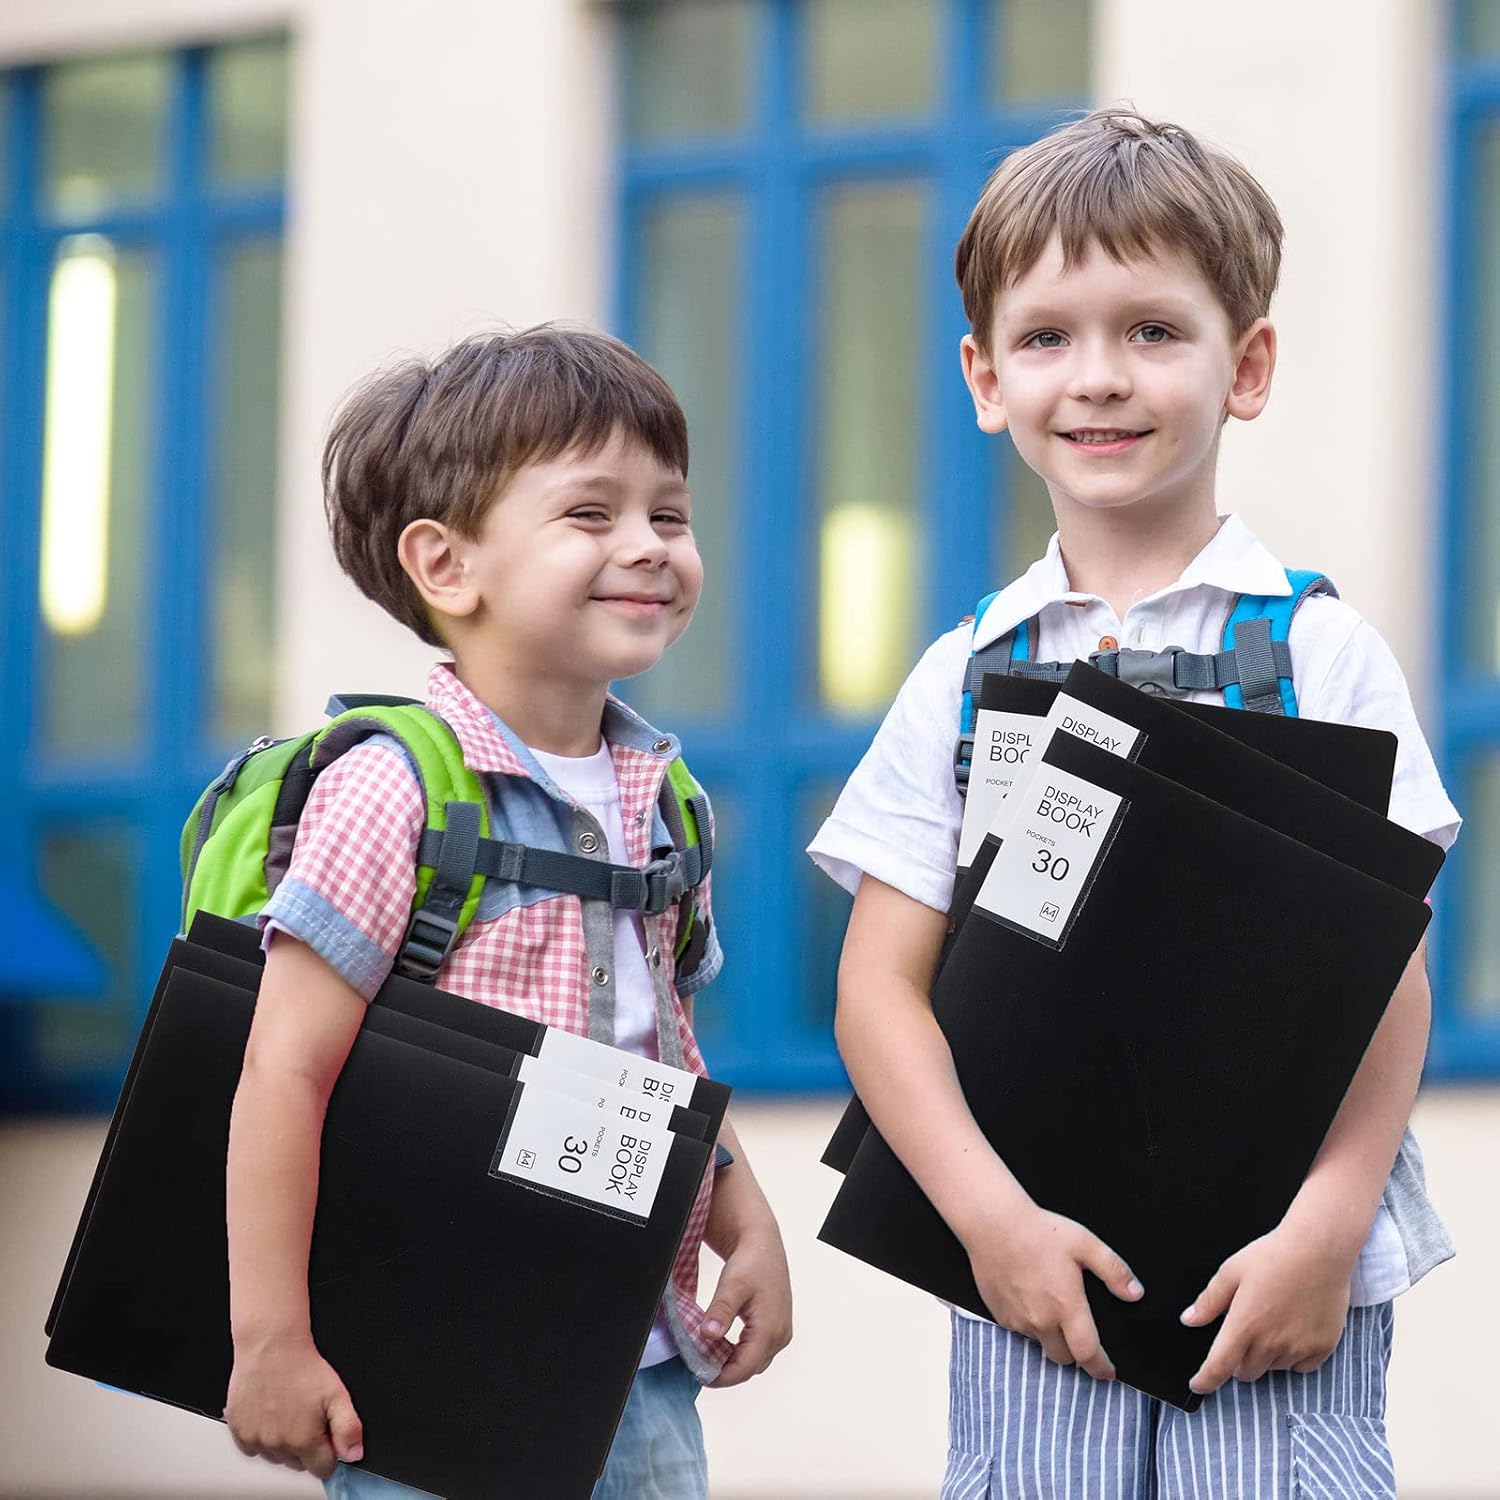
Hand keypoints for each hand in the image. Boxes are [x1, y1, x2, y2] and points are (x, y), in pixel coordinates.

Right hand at [225, 1333, 363, 1478]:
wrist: (271, 1346)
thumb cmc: (303, 1367)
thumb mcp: (338, 1394)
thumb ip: (349, 1429)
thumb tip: (353, 1455)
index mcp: (304, 1441)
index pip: (322, 1469)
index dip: (329, 1452)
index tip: (327, 1435)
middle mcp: (278, 1446)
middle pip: (298, 1464)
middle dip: (306, 1446)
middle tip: (307, 1416)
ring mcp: (256, 1440)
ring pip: (276, 1456)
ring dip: (283, 1442)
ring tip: (288, 1411)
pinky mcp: (239, 1432)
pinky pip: (252, 1448)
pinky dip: (261, 1437)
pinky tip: (269, 1414)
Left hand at [702, 1225, 792, 1388]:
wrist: (763, 1244)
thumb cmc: (752, 1261)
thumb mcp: (732, 1285)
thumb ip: (721, 1312)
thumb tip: (708, 1335)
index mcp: (770, 1329)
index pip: (744, 1368)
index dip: (720, 1378)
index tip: (698, 1375)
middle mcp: (780, 1336)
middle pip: (749, 1368)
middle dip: (724, 1372)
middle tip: (698, 1365)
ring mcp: (780, 1333)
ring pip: (754, 1362)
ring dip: (732, 1363)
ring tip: (707, 1355)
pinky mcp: (776, 1328)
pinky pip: (757, 1351)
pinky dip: (739, 1353)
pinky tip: (722, 1345)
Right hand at [963, 1203, 1143, 1379]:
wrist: (992, 1223)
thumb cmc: (1038, 1231)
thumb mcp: (1085, 1243)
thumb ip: (1113, 1270)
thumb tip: (1135, 1293)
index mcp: (1066, 1306)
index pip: (1088, 1355)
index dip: (1101, 1369)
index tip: (1107, 1372)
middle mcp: (1041, 1320)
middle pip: (1064, 1358)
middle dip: (1076, 1353)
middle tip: (1079, 1334)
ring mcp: (1018, 1320)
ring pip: (1040, 1345)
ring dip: (1051, 1338)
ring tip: (1052, 1310)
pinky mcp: (1000, 1315)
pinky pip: (1020, 1332)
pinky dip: (1029, 1325)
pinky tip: (1030, 1300)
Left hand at [1183, 1220, 1353, 1394]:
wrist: (1319, 1250)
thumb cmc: (1273, 1256)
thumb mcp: (1231, 1272)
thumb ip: (1209, 1301)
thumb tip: (1188, 1320)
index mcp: (1244, 1324)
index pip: (1219, 1366)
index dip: (1206, 1380)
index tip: (1199, 1384)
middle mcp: (1271, 1342)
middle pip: (1246, 1372)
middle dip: (1238, 1361)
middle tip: (1243, 1334)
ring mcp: (1299, 1348)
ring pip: (1272, 1369)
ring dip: (1265, 1357)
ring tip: (1272, 1322)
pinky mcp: (1323, 1348)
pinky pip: (1301, 1367)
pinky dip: (1292, 1358)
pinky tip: (1293, 1331)